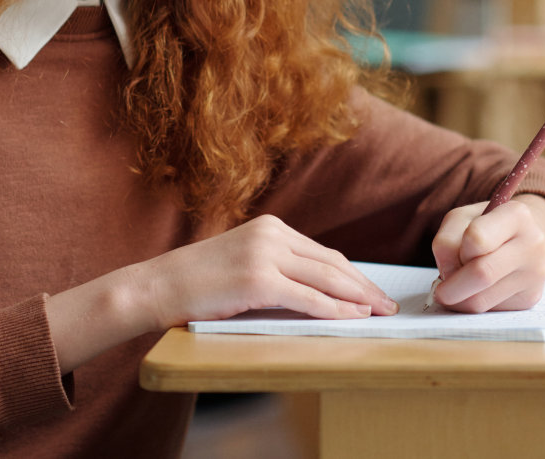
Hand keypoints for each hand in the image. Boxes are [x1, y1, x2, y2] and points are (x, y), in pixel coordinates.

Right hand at [141, 214, 398, 328]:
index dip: (352, 274)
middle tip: (387, 303)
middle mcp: (272, 234)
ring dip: (357, 297)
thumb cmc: (199, 281)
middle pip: (331, 263)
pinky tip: (352, 318)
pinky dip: (334, 309)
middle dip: (363, 286)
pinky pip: (307, 297)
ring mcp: (265, 255)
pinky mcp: (258, 280)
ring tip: (378, 312)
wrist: (158, 285)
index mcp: (271, 226)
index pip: (323, 252)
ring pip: (325, 278)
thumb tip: (318, 286)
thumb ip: (278, 265)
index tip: (372, 290)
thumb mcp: (244, 261)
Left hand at [429, 195, 544, 312]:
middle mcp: (532, 244)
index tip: (454, 254)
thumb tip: (447, 277)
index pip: (476, 238)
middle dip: (452, 288)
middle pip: (482, 274)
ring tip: (459, 288)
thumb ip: (446, 240)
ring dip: (460, 299)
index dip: (457, 250)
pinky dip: (475, 304)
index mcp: (516, 215)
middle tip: (439, 292)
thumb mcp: (463, 218)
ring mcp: (535, 274)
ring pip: (483, 300)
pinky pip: (490, 311)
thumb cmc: (488, 227)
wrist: (527, 240)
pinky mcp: (531, 298)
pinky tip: (479, 291)